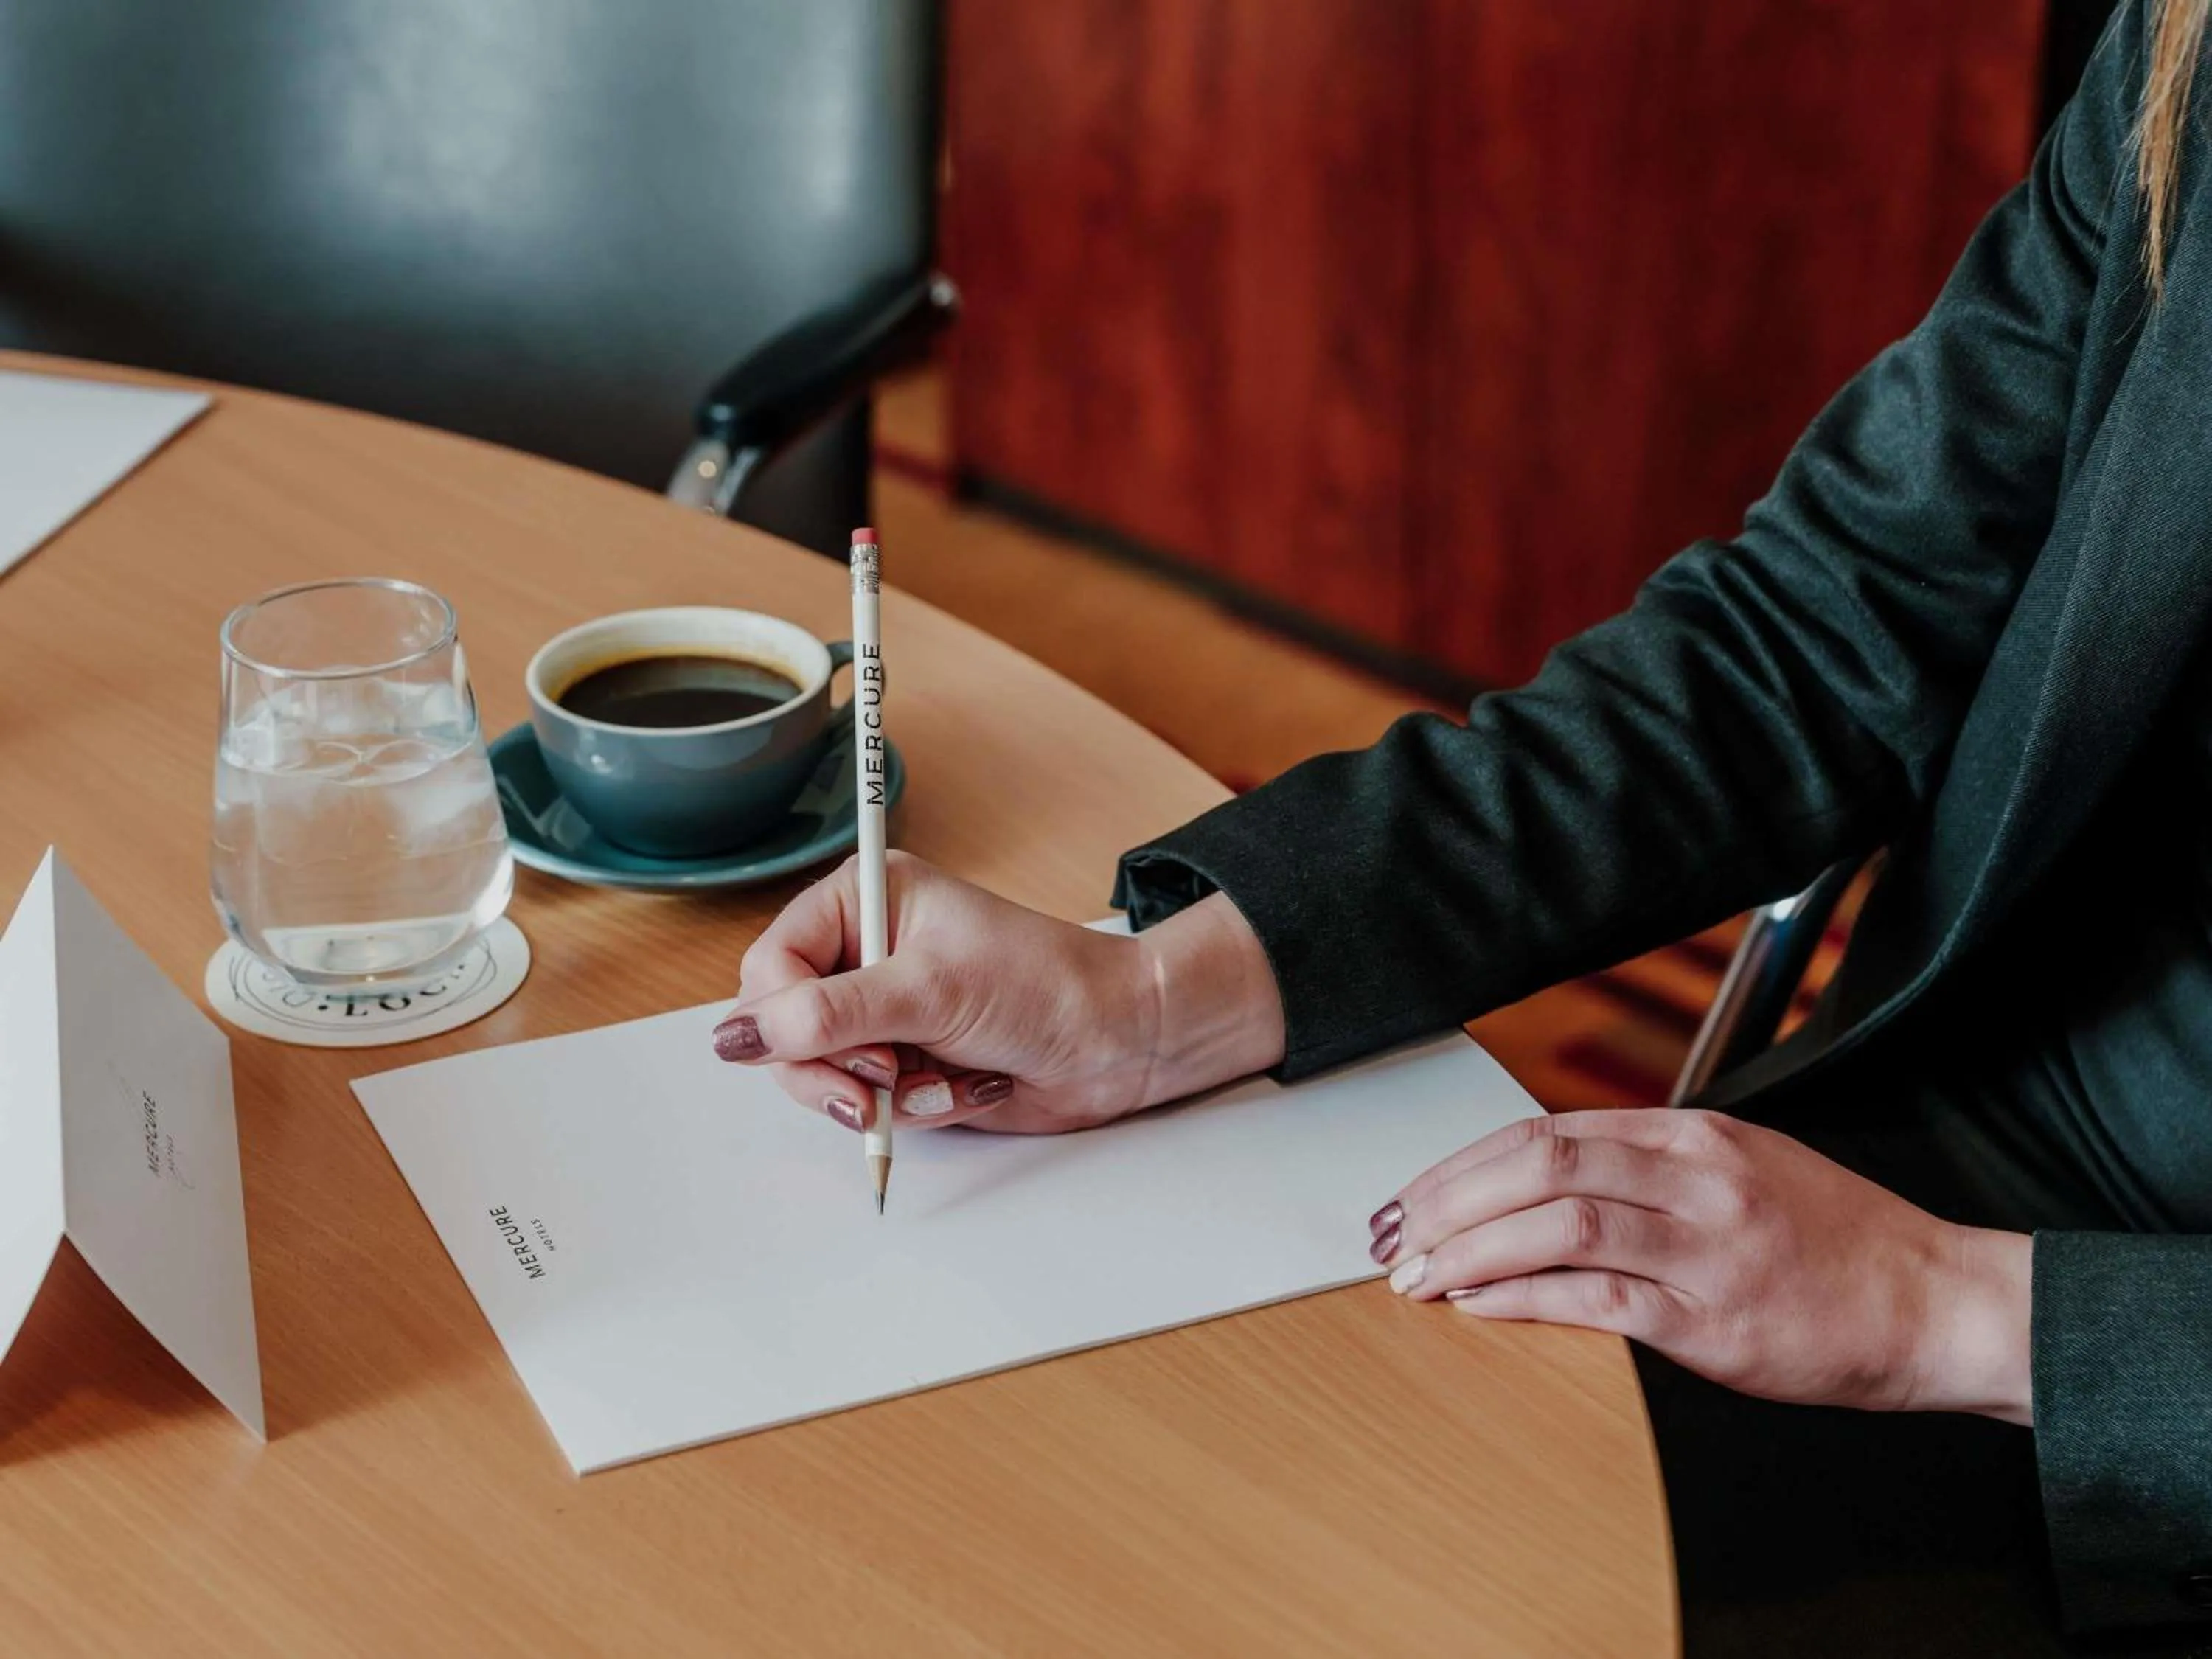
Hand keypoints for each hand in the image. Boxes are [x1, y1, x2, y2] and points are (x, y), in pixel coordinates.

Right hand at [713, 852, 1286, 1134]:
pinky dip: (911, 1108)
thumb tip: (740, 1035)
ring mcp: (883, 1013)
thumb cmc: (1044, 984)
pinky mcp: (905, 1064)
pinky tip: (960, 1087)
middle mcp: (864, 953)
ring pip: (819, 1074)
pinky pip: (868, 1104)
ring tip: (932, 1081)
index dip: (782, 1015)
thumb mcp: (930, 989)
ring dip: (877, 1093)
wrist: (1119, 1042)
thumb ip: (829, 1014)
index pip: (771, 963)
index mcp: (864, 900)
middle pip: (780, 1027)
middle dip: (830, 1066)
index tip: (824, 1045)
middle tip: (882, 1079)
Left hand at [1371, 1108, 2032, 1421]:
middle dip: (1448, 1198)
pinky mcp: (1716, 1319)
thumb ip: (1650, 1168)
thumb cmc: (1837, 1242)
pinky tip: (1479, 1305)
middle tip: (1394, 1235)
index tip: (1413, 1195)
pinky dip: (1523, 1297)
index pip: (1547, 1129)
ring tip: (1419, 1276)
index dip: (1464, 1163)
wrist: (1935, 1303)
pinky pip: (1598, 1297)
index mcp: (1693, 1134)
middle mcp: (1695, 1176)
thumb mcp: (1743, 1169)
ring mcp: (1707, 1245)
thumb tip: (1544, 1182)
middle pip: (1538, 1161)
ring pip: (1557, 1221)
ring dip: (1470, 1248)